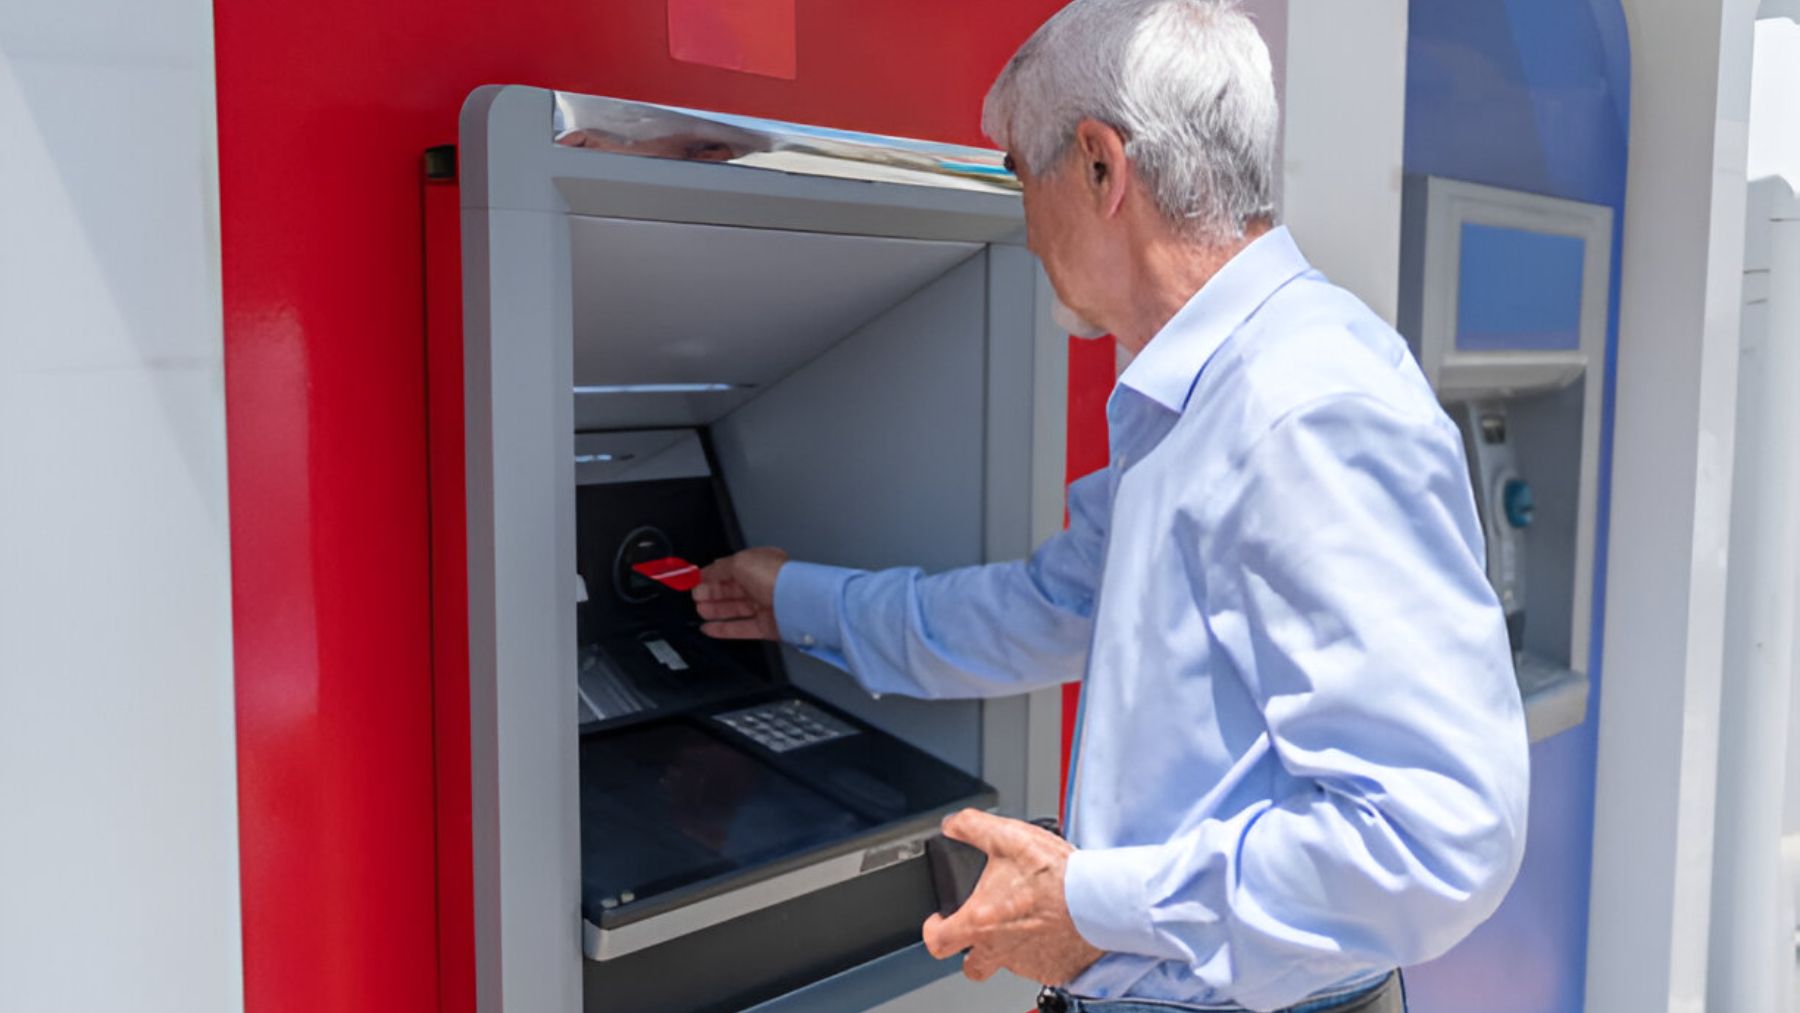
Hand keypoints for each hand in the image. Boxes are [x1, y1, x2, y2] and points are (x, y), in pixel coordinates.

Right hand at [692, 547, 788, 640]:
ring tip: (699, 610)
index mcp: (760, 564)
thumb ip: (720, 568)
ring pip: (735, 609)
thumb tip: (706, 571)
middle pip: (732, 590)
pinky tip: (709, 628)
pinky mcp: (766, 626)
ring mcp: (766, 606)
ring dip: (715, 610)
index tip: (696, 580)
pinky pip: (741, 628)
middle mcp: (764, 584)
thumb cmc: (774, 577)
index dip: (712, 575)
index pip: (731, 569)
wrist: (796, 602)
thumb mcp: (740, 562)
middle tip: (695, 596)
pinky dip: (723, 629)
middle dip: (711, 593)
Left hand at [921, 809, 1103, 985]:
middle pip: (972, 967)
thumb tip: (952, 825)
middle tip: (983, 928)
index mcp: (980, 921)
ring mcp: (1027, 964)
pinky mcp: (1053, 970)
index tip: (940, 921)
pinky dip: (1041, 950)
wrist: (1100, 899)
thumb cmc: (1057, 875)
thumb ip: (971, 827)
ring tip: (1026, 917)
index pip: (937, 942)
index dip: (934, 930)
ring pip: (1007, 963)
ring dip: (1010, 945)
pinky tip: (1050, 927)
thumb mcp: (1008, 836)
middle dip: (971, 950)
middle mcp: (999, 949)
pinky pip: (1039, 966)